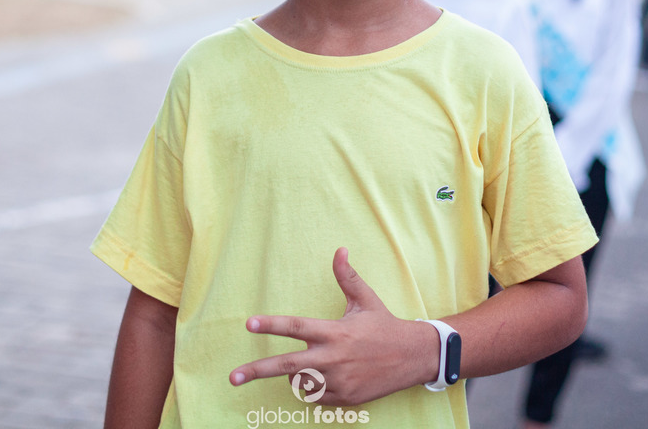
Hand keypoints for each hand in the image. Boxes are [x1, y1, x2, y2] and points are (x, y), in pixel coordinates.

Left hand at [229, 248, 434, 405]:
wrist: (414, 357)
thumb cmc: (385, 326)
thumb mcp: (365, 300)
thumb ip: (347, 277)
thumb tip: (339, 249)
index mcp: (335, 332)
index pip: (296, 327)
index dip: (271, 325)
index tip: (249, 323)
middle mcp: (334, 358)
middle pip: (287, 366)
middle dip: (257, 371)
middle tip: (233, 377)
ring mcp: (339, 381)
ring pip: (300, 383)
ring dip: (296, 375)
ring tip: (314, 363)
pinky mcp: (345, 398)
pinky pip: (317, 396)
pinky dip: (314, 387)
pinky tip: (327, 376)